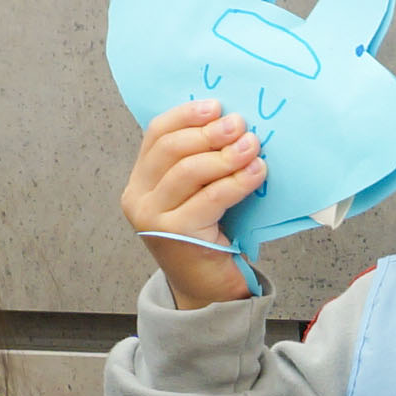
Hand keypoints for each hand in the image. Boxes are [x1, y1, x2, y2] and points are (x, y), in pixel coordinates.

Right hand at [122, 100, 263, 306]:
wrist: (209, 291)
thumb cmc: (209, 237)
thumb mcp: (198, 194)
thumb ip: (202, 163)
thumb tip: (232, 123)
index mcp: (140, 181)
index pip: (157, 135)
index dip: (186, 115)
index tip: (216, 105)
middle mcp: (138, 198)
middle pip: (171, 149)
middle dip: (209, 133)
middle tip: (240, 124)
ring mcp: (153, 218)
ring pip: (189, 171)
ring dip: (225, 155)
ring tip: (252, 146)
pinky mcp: (176, 234)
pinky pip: (210, 197)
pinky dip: (236, 181)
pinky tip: (256, 172)